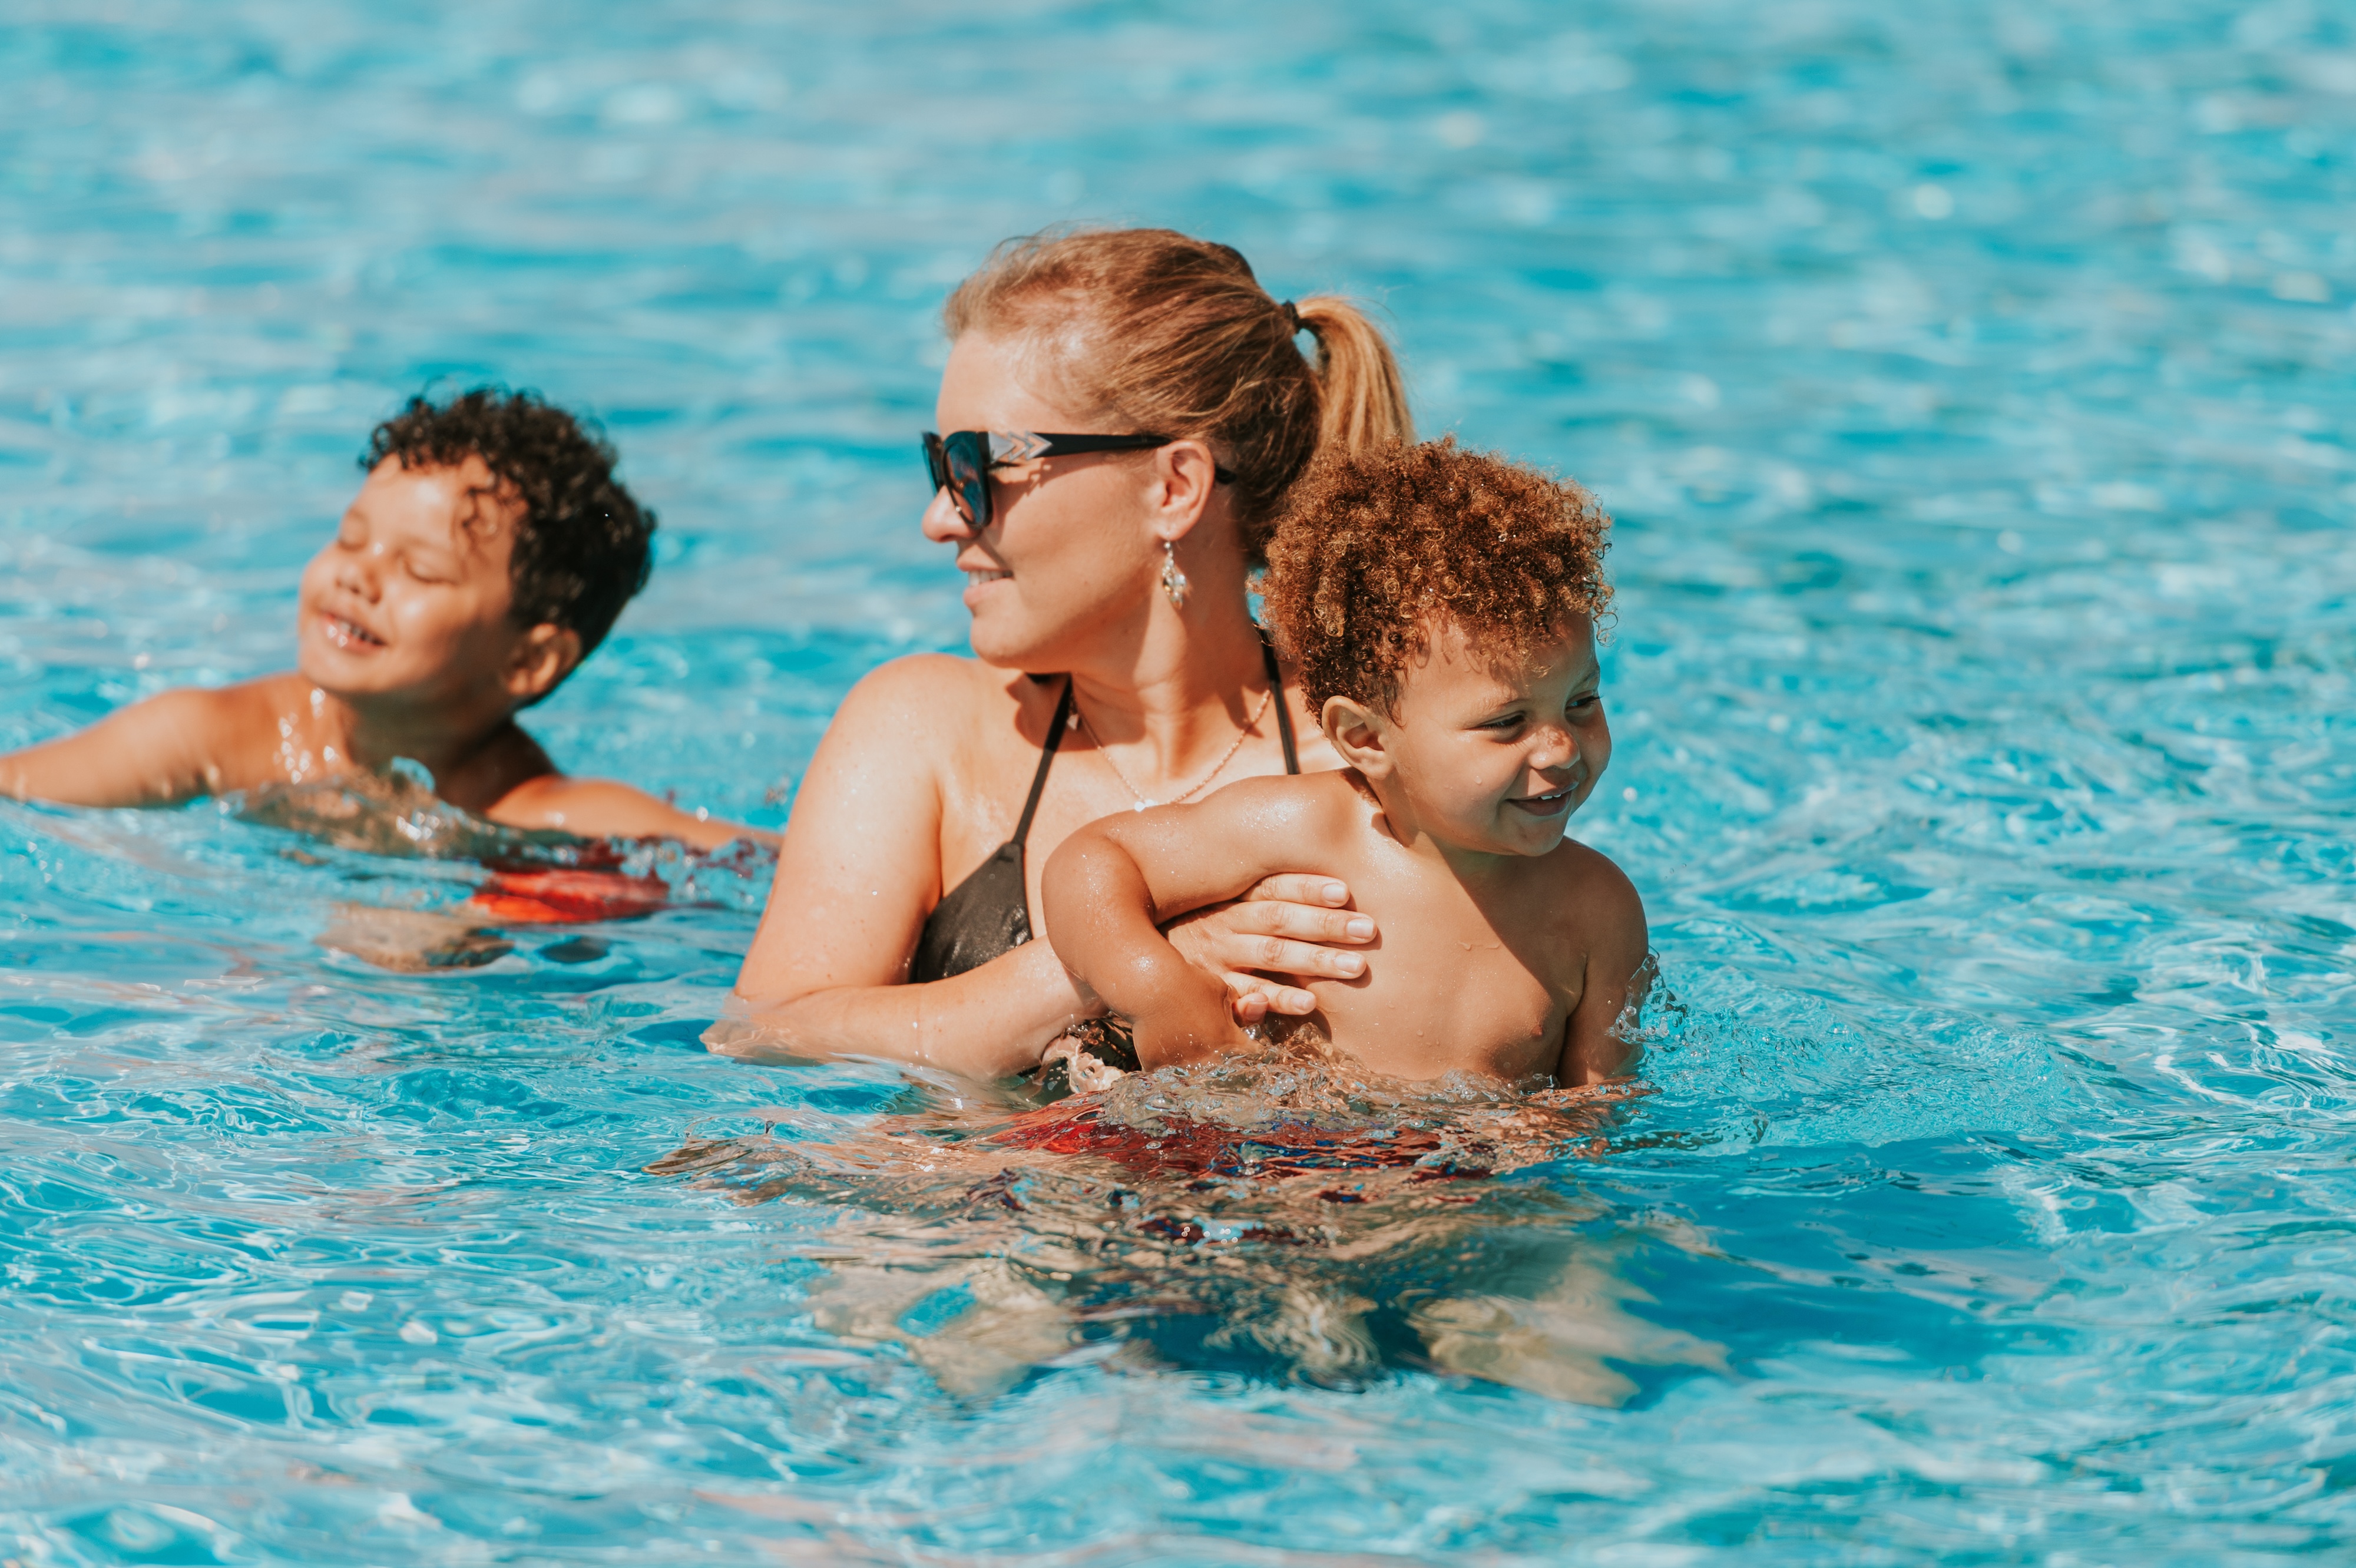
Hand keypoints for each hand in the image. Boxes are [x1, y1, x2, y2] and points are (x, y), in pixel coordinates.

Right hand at [1161, 874, 1376, 1022]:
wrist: (1125, 954)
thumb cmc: (1185, 924)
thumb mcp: (1210, 901)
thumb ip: (1251, 891)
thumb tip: (1307, 881)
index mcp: (1227, 899)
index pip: (1272, 887)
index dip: (1307, 887)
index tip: (1345, 890)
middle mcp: (1224, 925)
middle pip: (1281, 921)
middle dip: (1326, 925)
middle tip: (1369, 930)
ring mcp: (1217, 959)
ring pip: (1272, 956)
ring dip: (1315, 960)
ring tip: (1355, 967)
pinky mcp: (1210, 992)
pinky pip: (1247, 996)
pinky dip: (1278, 999)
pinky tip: (1309, 1003)